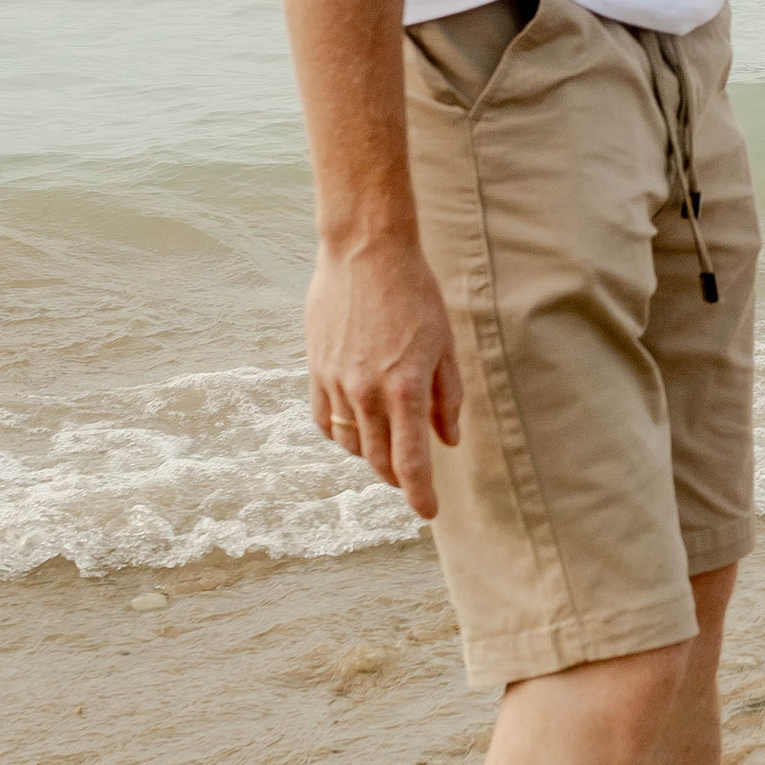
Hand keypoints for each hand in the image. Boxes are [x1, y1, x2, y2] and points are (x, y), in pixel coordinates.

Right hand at [304, 231, 461, 517]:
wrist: (365, 252)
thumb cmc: (415, 293)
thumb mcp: (444, 344)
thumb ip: (447, 397)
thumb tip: (448, 440)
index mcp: (406, 386)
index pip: (412, 460)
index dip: (420, 493)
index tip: (428, 512)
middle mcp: (368, 391)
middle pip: (379, 458)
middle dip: (397, 477)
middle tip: (412, 481)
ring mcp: (337, 382)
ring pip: (352, 442)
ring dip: (371, 455)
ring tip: (387, 450)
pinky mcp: (316, 370)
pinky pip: (326, 420)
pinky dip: (342, 434)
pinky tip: (356, 430)